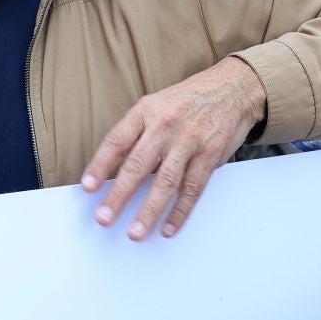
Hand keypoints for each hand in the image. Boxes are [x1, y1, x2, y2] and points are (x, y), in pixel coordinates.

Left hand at [80, 57, 264, 239]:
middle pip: (137, 165)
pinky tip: (169, 227)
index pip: (117, 140)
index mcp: (146, 111)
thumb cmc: (188, 99)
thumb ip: (136, 133)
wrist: (233, 87)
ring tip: (135, 232)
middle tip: (104, 217)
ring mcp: (189, 140)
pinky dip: (180, 211)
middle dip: (118, 195)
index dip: (100, 165)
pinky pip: (192, 188)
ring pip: (165, 181)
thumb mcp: (156, 104)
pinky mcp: (210, 155)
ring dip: (149, 210)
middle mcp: (165, 125)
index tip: (87, 187)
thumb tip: (111, 167)